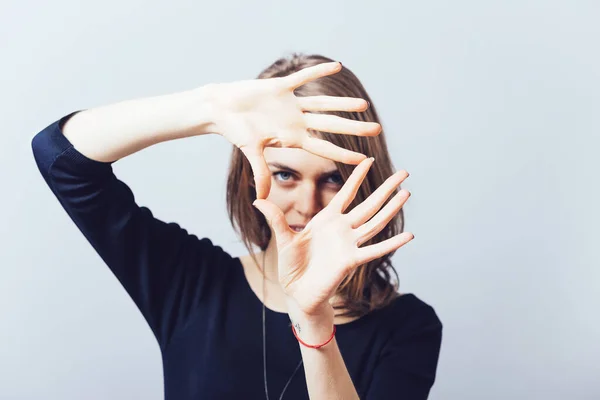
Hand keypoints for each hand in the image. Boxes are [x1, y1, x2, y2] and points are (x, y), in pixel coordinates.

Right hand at [204, 61, 381, 198]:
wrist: (221, 109)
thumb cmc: (235, 131)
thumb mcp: (250, 152)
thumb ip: (260, 172)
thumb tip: (261, 199)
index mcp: (292, 138)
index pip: (323, 148)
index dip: (342, 153)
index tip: (363, 159)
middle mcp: (296, 121)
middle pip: (330, 126)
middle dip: (353, 128)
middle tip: (377, 129)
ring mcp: (291, 104)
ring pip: (323, 104)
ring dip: (342, 103)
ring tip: (364, 104)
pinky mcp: (281, 86)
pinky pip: (303, 77)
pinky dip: (318, 72)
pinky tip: (337, 66)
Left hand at [252, 158, 413, 315]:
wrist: (297, 292)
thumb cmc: (291, 266)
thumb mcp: (282, 238)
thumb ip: (275, 218)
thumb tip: (257, 200)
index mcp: (327, 219)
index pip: (346, 193)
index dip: (357, 177)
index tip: (367, 159)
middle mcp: (342, 229)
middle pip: (369, 204)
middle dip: (386, 188)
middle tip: (404, 172)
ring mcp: (349, 244)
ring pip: (375, 222)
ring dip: (391, 208)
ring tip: (407, 193)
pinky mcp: (351, 260)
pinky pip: (374, 250)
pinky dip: (391, 244)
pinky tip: (409, 236)